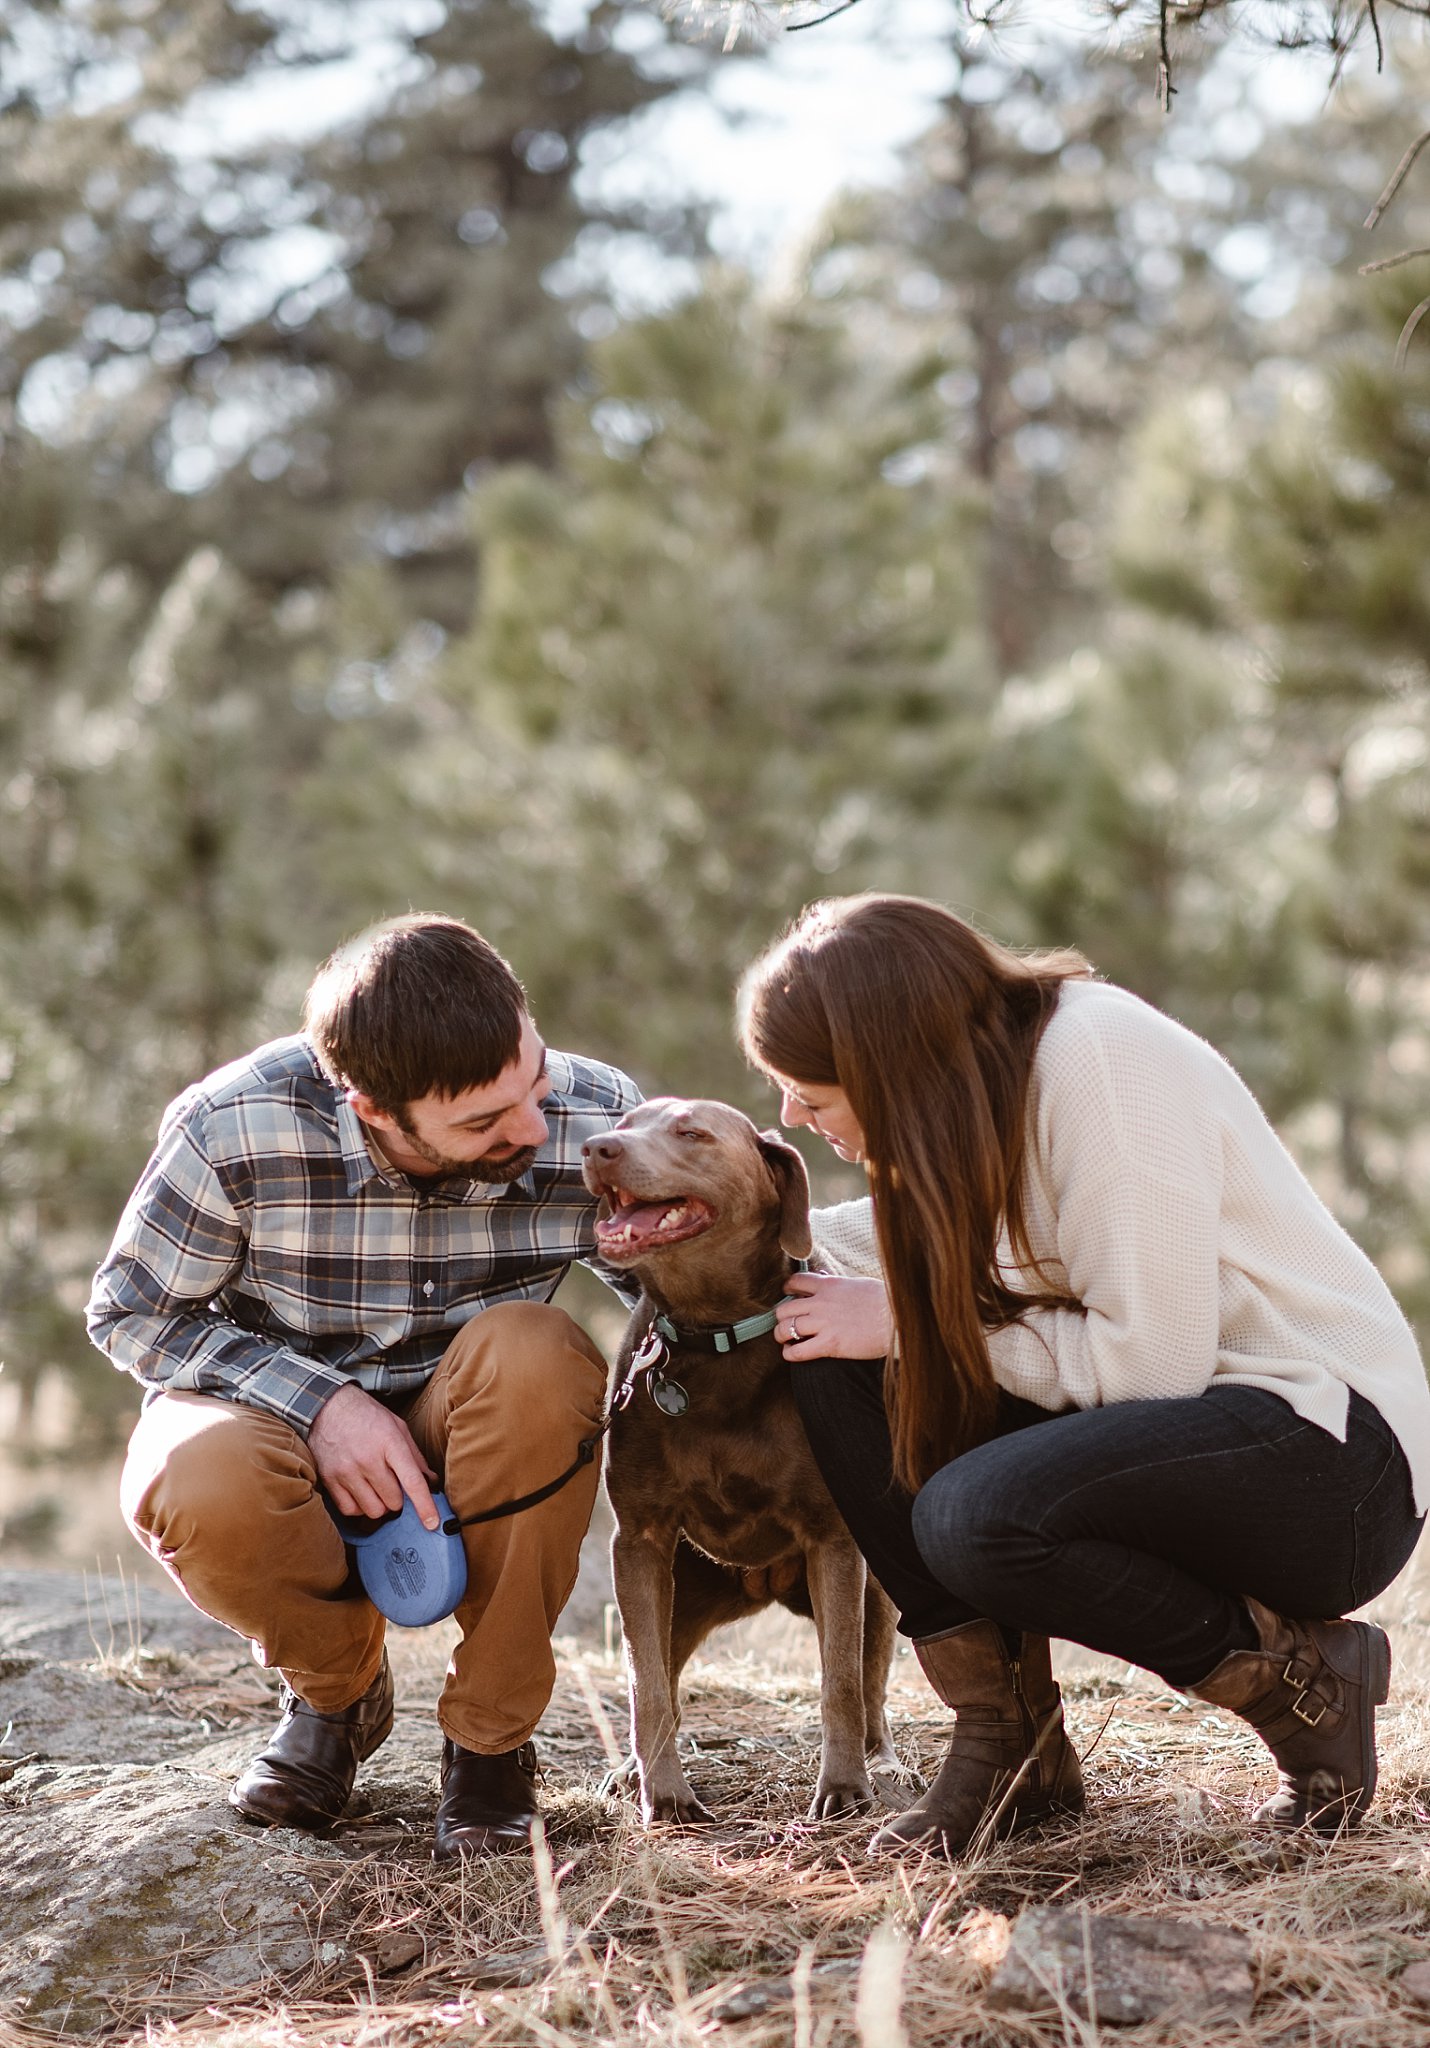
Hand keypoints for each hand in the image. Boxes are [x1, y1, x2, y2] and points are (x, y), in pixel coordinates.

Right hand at [309, 1382, 440, 1528]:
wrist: (327, 1407)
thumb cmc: (366, 1416)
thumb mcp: (397, 1426)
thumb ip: (415, 1455)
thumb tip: (430, 1481)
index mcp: (390, 1442)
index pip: (412, 1481)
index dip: (425, 1506)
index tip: (432, 1523)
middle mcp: (368, 1459)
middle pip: (393, 1502)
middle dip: (398, 1498)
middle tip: (393, 1484)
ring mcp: (347, 1471)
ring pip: (373, 1510)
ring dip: (380, 1504)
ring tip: (376, 1488)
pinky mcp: (330, 1480)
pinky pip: (350, 1510)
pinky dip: (360, 1507)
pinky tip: (361, 1492)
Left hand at [775, 1272, 892, 1361]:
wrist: (898, 1318)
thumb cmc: (884, 1300)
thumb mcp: (858, 1284)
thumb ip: (837, 1283)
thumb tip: (824, 1277)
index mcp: (829, 1284)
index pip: (795, 1281)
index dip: (787, 1290)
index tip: (789, 1296)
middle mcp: (822, 1302)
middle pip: (784, 1308)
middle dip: (781, 1318)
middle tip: (787, 1324)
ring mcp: (824, 1323)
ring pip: (785, 1329)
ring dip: (781, 1336)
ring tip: (787, 1341)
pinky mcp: (830, 1344)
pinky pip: (797, 1352)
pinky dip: (790, 1354)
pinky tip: (793, 1354)